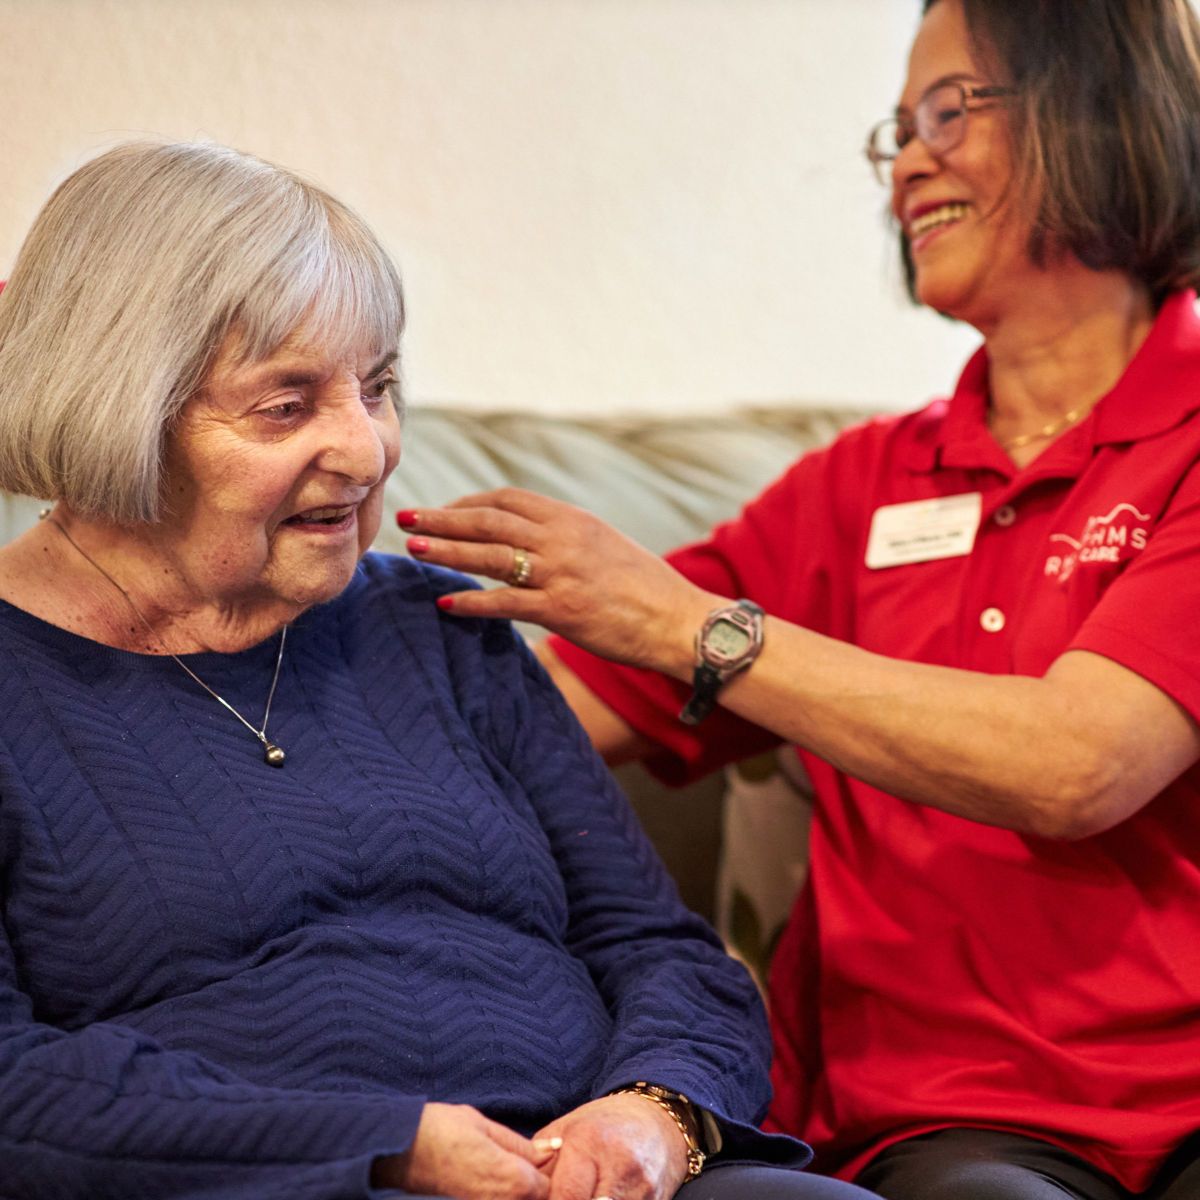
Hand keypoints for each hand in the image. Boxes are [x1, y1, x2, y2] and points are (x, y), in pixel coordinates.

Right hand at [372, 1102, 553, 1199]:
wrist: (398, 1152)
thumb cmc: (440, 1131)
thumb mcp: (484, 1125)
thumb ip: (521, 1144)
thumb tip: (552, 1149)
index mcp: (513, 1179)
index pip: (547, 1186)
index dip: (544, 1170)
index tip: (535, 1156)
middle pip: (532, 1199)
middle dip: (530, 1184)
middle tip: (511, 1162)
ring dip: (512, 1189)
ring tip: (490, 1168)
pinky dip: (495, 1194)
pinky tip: (481, 1179)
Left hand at [398, 489, 715, 676]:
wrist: (679, 620)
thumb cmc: (645, 588)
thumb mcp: (605, 546)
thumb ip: (566, 538)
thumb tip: (530, 539)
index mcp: (572, 519)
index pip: (508, 500)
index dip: (469, 502)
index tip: (445, 510)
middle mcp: (563, 539)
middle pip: (490, 520)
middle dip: (444, 517)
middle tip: (408, 517)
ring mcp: (561, 574)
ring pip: (490, 555)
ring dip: (448, 550)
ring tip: (415, 547)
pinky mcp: (562, 610)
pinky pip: (506, 603)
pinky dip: (473, 601)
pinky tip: (446, 603)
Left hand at [532, 1093, 689, 1199]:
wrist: (658, 1122)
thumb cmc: (604, 1127)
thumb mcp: (567, 1131)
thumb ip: (541, 1163)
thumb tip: (518, 1190)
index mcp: (589, 1141)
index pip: (564, 1197)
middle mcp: (620, 1163)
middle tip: (560, 1198)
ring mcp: (642, 1187)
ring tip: (580, 1195)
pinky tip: (597, 1197)